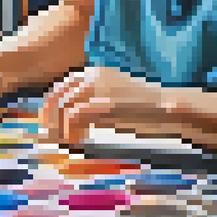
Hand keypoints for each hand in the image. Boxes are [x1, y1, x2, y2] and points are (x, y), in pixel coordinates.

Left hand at [39, 66, 168, 144]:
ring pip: (62, 105)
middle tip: (50, 139)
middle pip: (56, 94)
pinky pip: (75, 116)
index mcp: (94, 73)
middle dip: (49, 118)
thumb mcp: (112, 102)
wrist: (167, 106)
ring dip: (58, 127)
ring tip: (64, 144)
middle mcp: (94, 75)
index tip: (50, 128)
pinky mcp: (106, 103)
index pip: (60, 87)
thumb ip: (91, 107)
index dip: (50, 109)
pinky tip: (77, 142)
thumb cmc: (142, 108)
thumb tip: (68, 120)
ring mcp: (100, 88)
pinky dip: (70, 131)